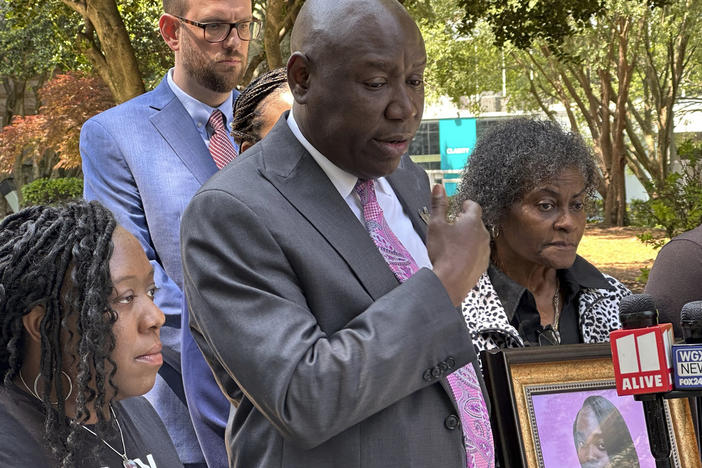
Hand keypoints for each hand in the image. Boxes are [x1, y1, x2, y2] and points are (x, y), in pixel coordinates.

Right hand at [427, 184, 489, 305]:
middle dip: (464, 222)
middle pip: (475, 222)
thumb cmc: (444, 252)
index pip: (473, 205)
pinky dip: (469, 252)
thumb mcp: (436, 225)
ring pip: (477, 237)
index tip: (457, 209)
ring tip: (452, 244)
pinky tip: (457, 257)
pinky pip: (477, 252)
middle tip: (450, 227)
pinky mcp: (483, 263)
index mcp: (473, 221)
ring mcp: (485, 249)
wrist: (451, 280)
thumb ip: (438, 204)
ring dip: (467, 237)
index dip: (464, 205)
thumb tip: (438, 186)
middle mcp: (483, 233)